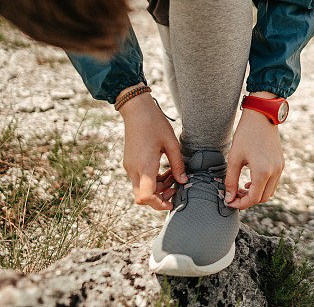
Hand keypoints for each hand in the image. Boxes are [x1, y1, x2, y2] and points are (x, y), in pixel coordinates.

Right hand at [119, 87, 186, 210]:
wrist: (136, 110)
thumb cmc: (155, 124)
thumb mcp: (172, 143)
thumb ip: (178, 164)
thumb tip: (184, 181)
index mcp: (144, 166)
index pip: (146, 197)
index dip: (159, 205)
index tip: (172, 203)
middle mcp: (133, 169)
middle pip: (142, 197)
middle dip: (160, 197)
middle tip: (176, 188)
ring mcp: (129, 166)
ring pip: (141, 188)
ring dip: (157, 188)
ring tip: (174, 176)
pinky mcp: (129, 161)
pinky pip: (139, 178)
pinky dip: (152, 179)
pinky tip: (165, 169)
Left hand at [224, 92, 284, 208]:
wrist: (262, 115)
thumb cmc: (246, 134)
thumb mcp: (234, 157)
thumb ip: (230, 180)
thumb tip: (228, 198)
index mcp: (263, 171)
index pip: (253, 198)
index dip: (240, 204)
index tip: (229, 202)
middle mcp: (275, 171)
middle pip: (263, 198)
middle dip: (248, 200)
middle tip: (234, 195)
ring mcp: (280, 167)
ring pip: (270, 191)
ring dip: (256, 194)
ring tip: (241, 188)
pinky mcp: (281, 163)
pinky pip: (273, 182)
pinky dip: (262, 186)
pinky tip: (250, 181)